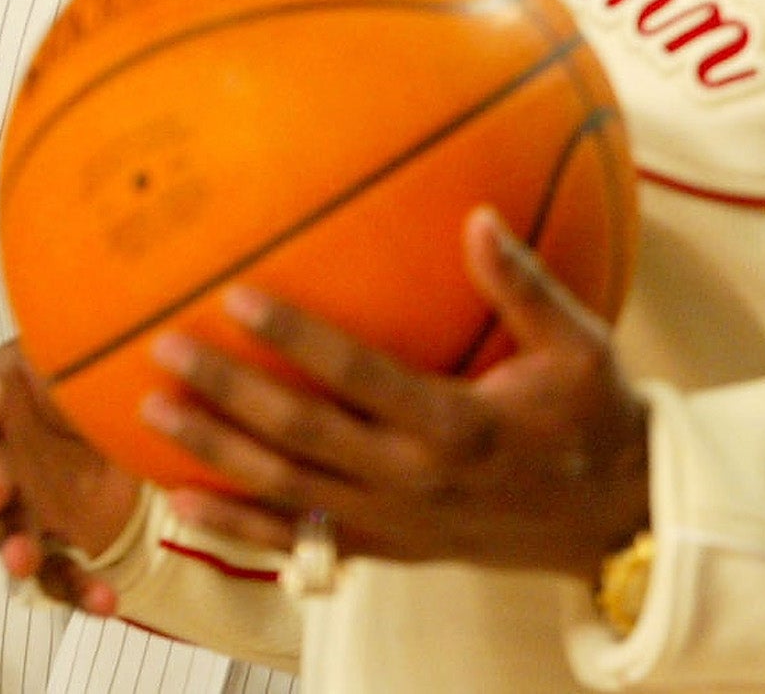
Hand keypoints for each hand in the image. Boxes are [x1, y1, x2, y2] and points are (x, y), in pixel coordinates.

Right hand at [0, 340, 141, 613]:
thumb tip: (144, 299)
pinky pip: (54, 573)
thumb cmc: (92, 381)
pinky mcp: (47, 544)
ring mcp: (20, 501)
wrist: (119, 435)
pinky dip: (77, 588)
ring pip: (3, 526)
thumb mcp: (96, 356)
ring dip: (11, 544)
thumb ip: (104, 338)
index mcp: (5, 389)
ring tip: (22, 559)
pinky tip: (106, 601)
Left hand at [142, 208, 649, 580]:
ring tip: (150, 414)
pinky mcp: (384, 549)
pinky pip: (298, 540)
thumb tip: (476, 214)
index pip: (357, 376)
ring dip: (214, 455)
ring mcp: (393, 521)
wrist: (614, 520)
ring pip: (286, 490)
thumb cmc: (590, 417)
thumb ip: (523, 284)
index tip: (237, 295)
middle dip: (228, 393)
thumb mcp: (579, 346)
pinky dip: (237, 527)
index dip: (296, 337)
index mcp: (456, 423)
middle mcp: (414, 478)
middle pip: (301, 436)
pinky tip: (180, 503)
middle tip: (165, 350)